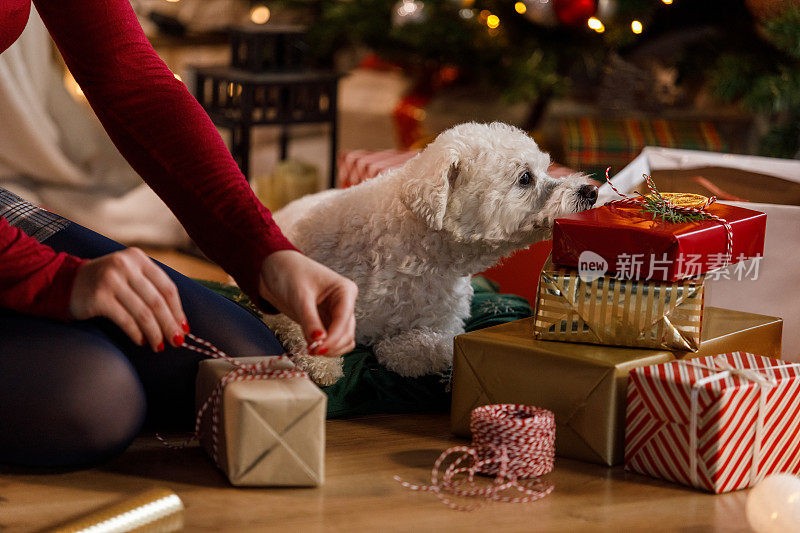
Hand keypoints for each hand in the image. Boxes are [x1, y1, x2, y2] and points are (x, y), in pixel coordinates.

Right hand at [69, 247, 188, 350]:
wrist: (66, 282)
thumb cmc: (106, 282)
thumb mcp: (129, 274)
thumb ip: (151, 287)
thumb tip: (177, 319)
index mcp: (138, 258)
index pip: (167, 287)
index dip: (178, 310)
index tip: (184, 328)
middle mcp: (125, 265)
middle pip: (157, 301)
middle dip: (169, 324)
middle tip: (176, 341)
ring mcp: (111, 280)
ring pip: (143, 313)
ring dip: (155, 333)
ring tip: (159, 346)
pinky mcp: (99, 297)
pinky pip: (126, 320)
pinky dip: (137, 333)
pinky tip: (142, 341)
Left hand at [259, 250, 357, 356]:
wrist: (275, 270)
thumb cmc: (290, 274)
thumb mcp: (300, 297)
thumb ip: (309, 320)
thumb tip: (318, 342)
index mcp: (345, 290)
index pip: (344, 319)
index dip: (333, 337)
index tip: (318, 349)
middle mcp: (345, 303)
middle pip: (347, 333)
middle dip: (331, 345)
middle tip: (311, 351)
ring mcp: (336, 314)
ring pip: (343, 340)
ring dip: (329, 349)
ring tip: (309, 348)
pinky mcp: (327, 322)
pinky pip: (332, 341)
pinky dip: (324, 347)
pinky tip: (310, 345)